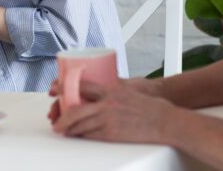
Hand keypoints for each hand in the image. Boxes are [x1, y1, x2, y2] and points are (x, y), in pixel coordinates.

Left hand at [49, 80, 172, 143]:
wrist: (166, 121)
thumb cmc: (152, 106)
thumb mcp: (129, 91)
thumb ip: (113, 91)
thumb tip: (101, 92)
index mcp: (111, 89)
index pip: (81, 86)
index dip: (65, 88)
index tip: (55, 91)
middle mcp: (107, 103)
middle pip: (76, 109)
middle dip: (62, 116)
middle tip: (55, 121)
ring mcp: (109, 119)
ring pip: (80, 124)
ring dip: (69, 128)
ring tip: (63, 130)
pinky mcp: (113, 133)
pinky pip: (91, 135)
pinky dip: (81, 136)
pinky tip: (77, 136)